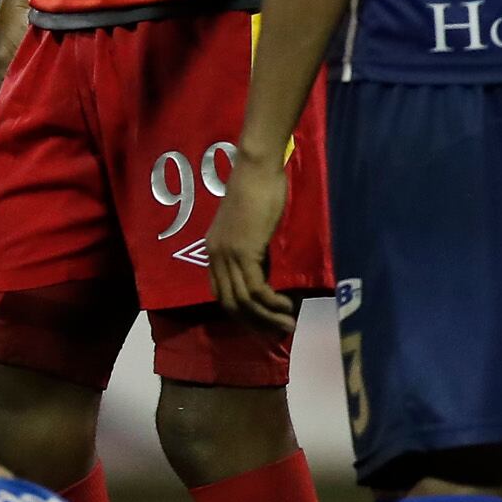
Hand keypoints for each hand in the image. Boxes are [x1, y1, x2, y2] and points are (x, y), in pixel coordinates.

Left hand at [207, 148, 293, 334]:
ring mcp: (228, 255)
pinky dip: (271, 303)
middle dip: (254, 323)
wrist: (256, 169)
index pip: (221, 293)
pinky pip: (257, 289)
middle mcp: (215, 256)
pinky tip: (286, 306)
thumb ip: (252, 250)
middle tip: (276, 332)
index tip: (262, 323)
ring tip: (287, 326)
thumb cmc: (258, 190)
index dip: (241, 313)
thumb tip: (266, 272)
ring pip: (243, 301)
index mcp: (213, 250)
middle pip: (229, 303)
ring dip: (266, 318)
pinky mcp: (244, 252)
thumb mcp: (251, 227)